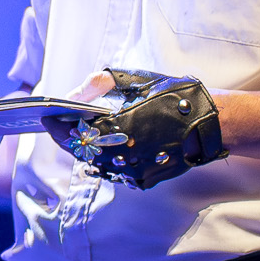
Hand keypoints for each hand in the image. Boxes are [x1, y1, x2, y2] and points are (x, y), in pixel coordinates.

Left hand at [41, 68, 225, 188]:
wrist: (212, 123)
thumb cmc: (176, 96)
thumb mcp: (139, 81)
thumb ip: (105, 82)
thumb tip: (79, 87)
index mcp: (120, 126)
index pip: (75, 130)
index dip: (57, 125)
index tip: (47, 118)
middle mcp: (124, 152)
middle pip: (82, 150)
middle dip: (67, 138)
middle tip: (57, 127)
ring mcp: (134, 169)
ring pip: (96, 163)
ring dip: (84, 150)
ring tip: (75, 136)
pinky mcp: (144, 178)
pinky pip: (115, 172)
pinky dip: (104, 160)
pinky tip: (100, 149)